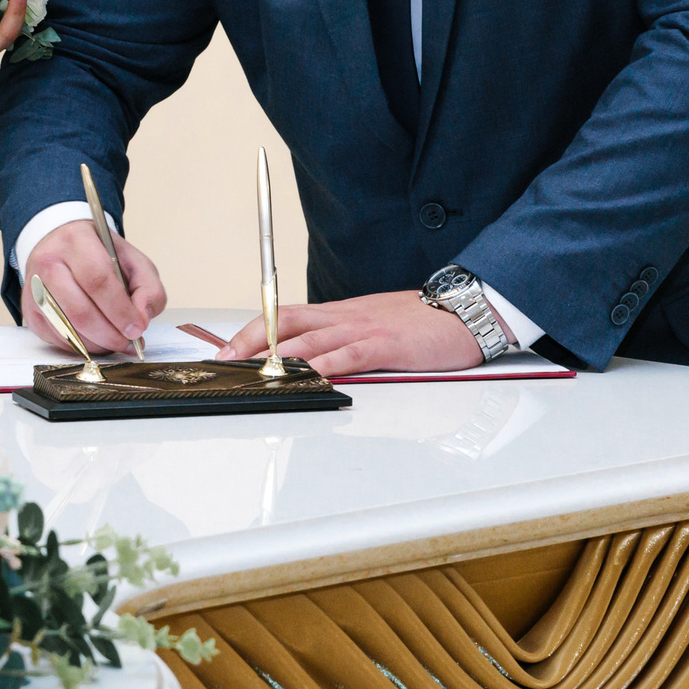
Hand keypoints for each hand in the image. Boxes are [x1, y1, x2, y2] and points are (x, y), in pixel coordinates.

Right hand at [21, 220, 166, 354]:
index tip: (137, 328)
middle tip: (128, 342)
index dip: (120, 310)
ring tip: (115, 342)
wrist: (61, 245)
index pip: (97, 279)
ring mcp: (34, 288)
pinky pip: (56, 339)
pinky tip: (96, 340)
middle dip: (109, 334)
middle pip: (79, 310)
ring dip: (97, 345)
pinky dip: (81, 347)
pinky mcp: (29, 310)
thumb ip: (148, 287)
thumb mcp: (132, 260)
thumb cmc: (98, 254)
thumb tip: (141, 318)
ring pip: (66, 330)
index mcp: (76, 241)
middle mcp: (48, 263)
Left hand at [217, 290, 487, 376]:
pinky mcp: (385, 345)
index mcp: (340, 313)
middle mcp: (345, 317)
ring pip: (310, 339)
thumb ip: (344, 339)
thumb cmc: (421, 323)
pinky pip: (348, 355)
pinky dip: (324, 366)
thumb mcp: (374, 326)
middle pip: (285, 323)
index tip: (227, 347)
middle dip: (250, 341)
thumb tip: (314, 359)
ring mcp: (364, 329)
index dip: (254, 329)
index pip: (286, 316)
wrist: (464, 311)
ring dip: (277, 356)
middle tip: (224, 360)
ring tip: (251, 372)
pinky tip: (306, 376)